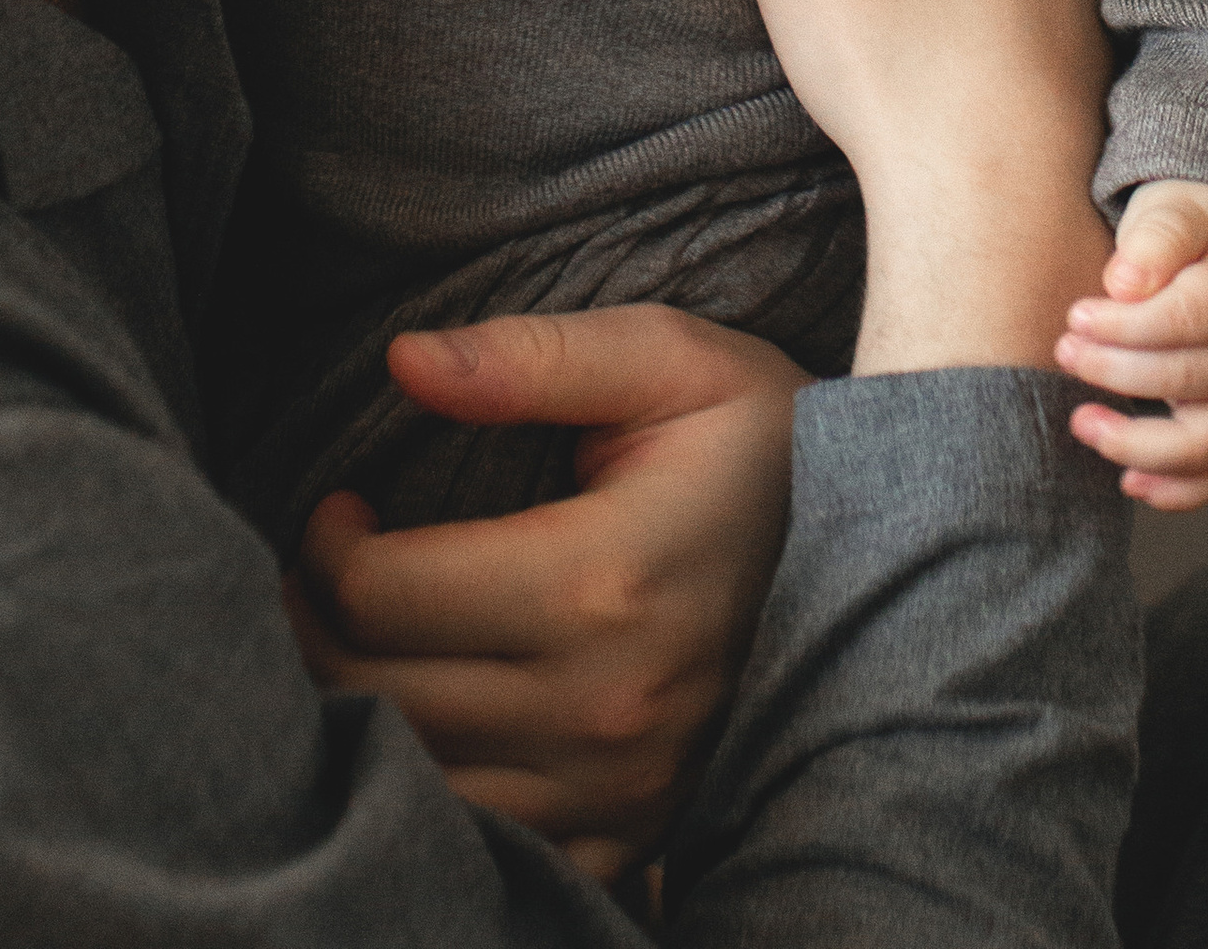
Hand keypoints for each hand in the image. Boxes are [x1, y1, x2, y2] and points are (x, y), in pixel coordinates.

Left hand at [283, 303, 802, 870]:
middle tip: (319, 575)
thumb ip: (531, 357)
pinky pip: (485, 848)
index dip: (323, 545)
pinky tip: (428, 725)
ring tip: (361, 641)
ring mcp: (622, 791)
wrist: (892, 547)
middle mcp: (607, 708)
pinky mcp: (633, 838)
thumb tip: (403, 360)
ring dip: (359, 714)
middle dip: (314, 629)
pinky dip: (432, 798)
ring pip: (414, 784)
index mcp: (603, 581)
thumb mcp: (667, 359)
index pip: (383, 594)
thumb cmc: (762, 437)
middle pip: (377, 698)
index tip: (337, 505)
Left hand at [1053, 182, 1207, 511]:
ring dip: (1137, 441)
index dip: (1128, 325)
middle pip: (1191, 377)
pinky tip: (1129, 482)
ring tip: (1081, 421)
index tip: (1077, 314)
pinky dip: (1179, 490)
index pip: (1191, 317)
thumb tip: (1124, 283)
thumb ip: (1159, 233)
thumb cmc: (1194, 226)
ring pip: (1205, 441)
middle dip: (1116, 370)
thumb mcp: (1180, 204)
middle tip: (1065, 348)